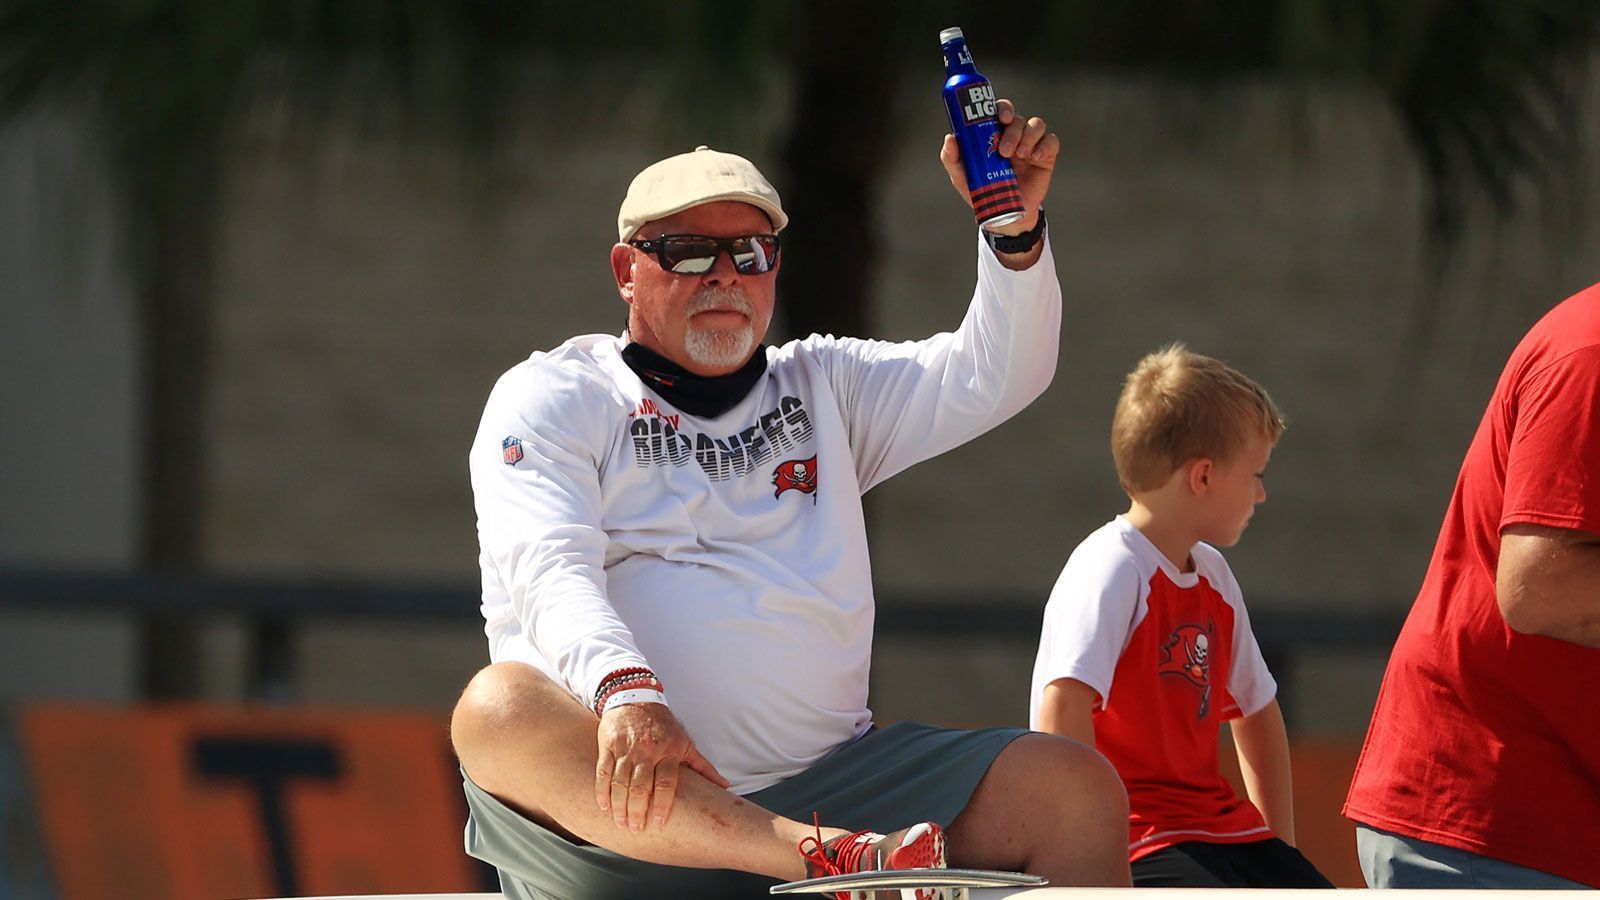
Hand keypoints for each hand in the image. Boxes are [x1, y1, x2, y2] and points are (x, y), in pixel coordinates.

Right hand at [594, 701, 728, 830]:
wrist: (636, 697)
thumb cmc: (664, 727)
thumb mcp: (685, 744)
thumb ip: (702, 767)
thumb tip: (725, 786)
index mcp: (669, 751)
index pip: (666, 783)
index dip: (661, 804)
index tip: (658, 823)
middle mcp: (647, 750)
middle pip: (641, 786)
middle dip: (637, 811)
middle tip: (635, 829)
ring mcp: (626, 748)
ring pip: (620, 782)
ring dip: (619, 805)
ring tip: (621, 823)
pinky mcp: (608, 745)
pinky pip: (603, 771)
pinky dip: (602, 790)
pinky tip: (604, 806)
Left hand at [940, 98, 1059, 234]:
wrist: (1004, 213)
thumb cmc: (983, 191)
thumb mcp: (963, 177)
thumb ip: (952, 159)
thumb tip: (950, 138)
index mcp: (995, 134)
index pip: (1001, 111)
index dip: (1003, 108)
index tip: (1001, 118)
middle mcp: (1015, 135)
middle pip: (1018, 118)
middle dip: (1013, 130)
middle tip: (1005, 150)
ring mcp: (1031, 144)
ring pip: (1036, 125)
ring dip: (1027, 137)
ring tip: (1020, 156)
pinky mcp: (1046, 156)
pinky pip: (1051, 141)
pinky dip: (1044, 146)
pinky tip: (1036, 157)